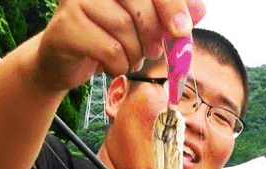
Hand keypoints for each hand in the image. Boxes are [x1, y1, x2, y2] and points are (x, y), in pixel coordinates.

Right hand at [34, 0, 206, 91]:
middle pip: (139, 6)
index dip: (171, 5)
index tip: (181, 31)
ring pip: (124, 30)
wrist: (63, 62)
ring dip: (133, 53)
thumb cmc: (105, 38)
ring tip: (127, 58)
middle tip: (152, 51)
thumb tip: (201, 8)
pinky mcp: (65, 27)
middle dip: (152, 34)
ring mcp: (75, 1)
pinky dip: (117, 65)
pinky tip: (110, 65)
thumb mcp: (143, 25)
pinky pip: (109, 49)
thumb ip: (171, 14)